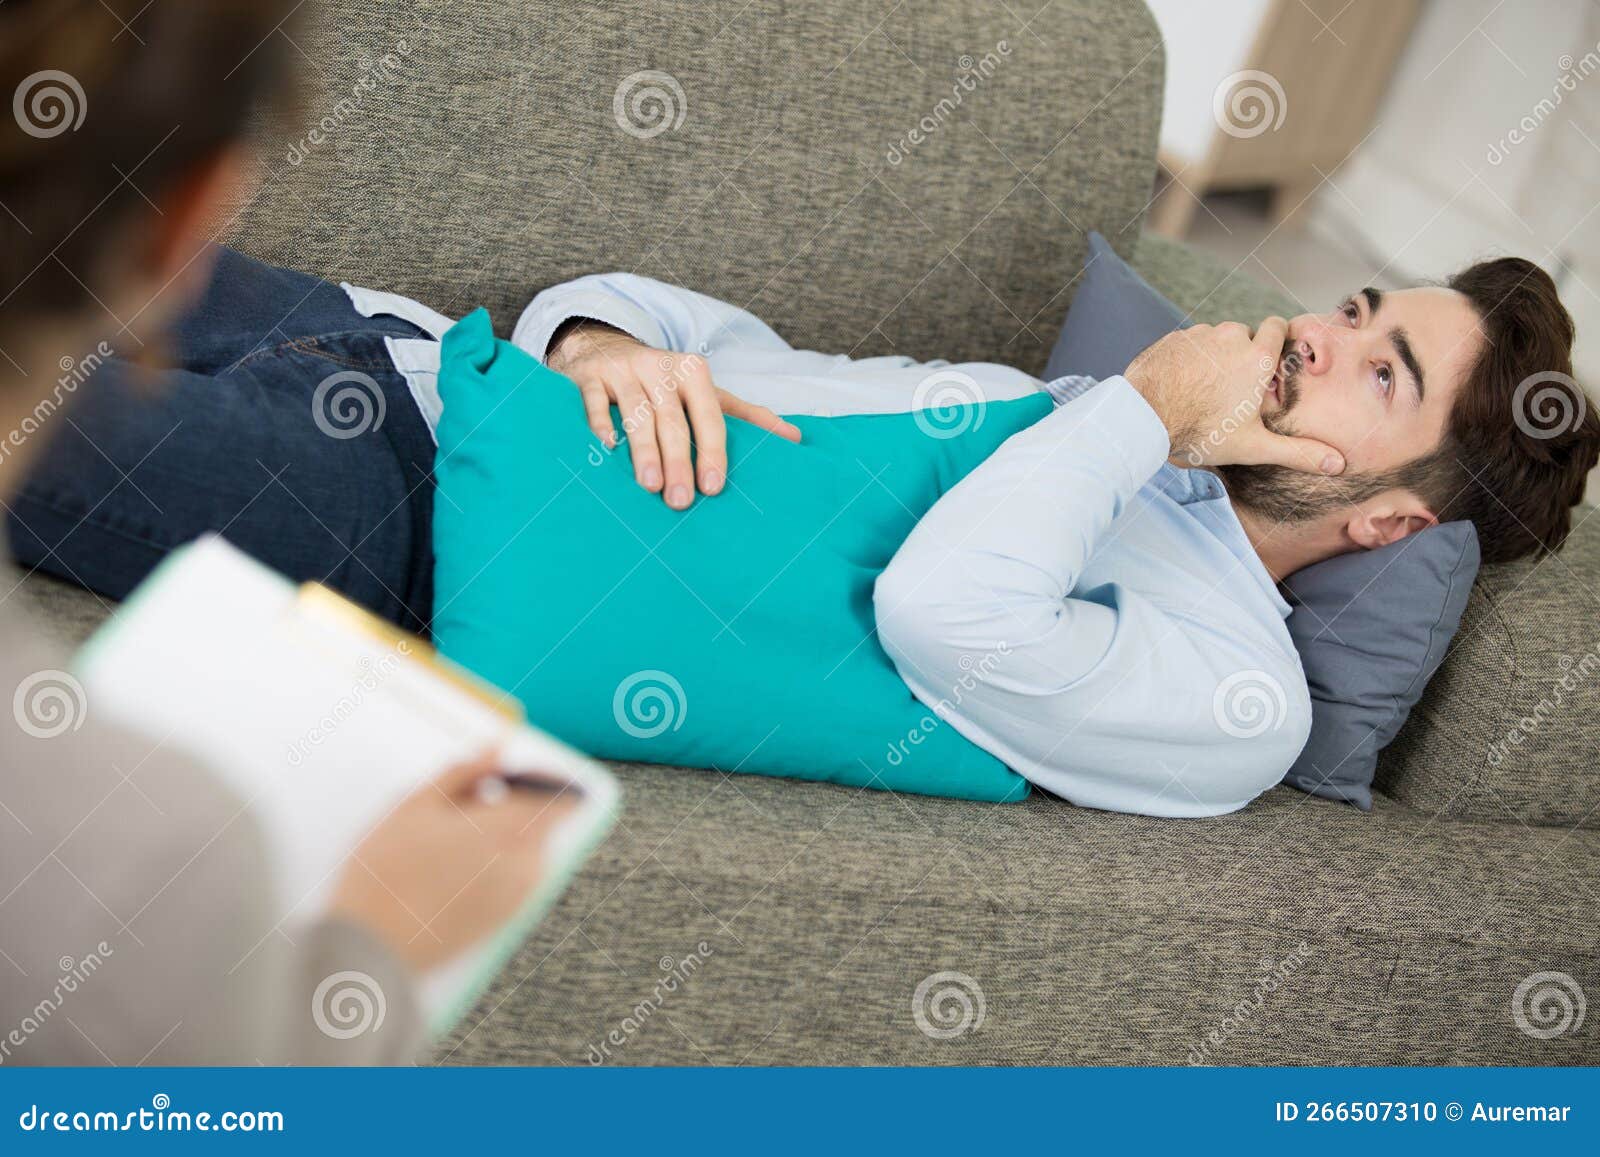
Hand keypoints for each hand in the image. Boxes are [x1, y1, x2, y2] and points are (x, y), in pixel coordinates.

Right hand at [328, 750, 579, 972]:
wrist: (369, 948)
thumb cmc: (385, 872)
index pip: (559, 797)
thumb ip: (464, 771)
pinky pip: (515, 880)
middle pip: (541, 823)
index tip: (506, 775)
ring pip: (527, 851)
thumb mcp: (416, 804)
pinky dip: (496, 867)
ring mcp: (518, 899)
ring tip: (445, 845)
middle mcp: (525, 866)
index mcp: (510, 830)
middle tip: (458, 811)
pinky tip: (450, 872)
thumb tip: (497, 749)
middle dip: (511, 809)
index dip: (538, 779)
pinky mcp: (504, 923)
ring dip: (503, 839)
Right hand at [547, 321, 800, 508]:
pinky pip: (594, 401)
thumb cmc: (665, 384)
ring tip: (649, 486)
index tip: (714, 488)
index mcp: (692, 372)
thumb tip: (795, 439)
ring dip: (643, 451)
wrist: (605, 348)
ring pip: (635, 414)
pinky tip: (607, 448)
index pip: (708, 415)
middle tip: (680, 501)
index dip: (713, 451)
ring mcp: (623, 371)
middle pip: (672, 420)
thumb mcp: (706, 394)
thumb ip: (747, 417)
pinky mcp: (589, 377)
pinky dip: (600, 424)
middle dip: (678, 462)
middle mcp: (659, 367)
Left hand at [1124, 317, 1344, 474]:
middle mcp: (1230, 336)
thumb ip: (1297, 452)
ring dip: (1215, 355)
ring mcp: (1199, 334)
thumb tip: (1337, 464)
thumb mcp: (1253, 446)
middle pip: (1245, 335)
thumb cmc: (1201, 432)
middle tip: (1234, 387)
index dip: (1276, 340)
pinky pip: (1189, 342)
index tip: (1270, 360)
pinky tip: (1183, 383)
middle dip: (1243, 354)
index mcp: (1257, 356)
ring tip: (1206, 389)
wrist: (1144, 418)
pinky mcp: (1173, 338)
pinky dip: (1189, 357)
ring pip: (1215, 338)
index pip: (1277, 327)